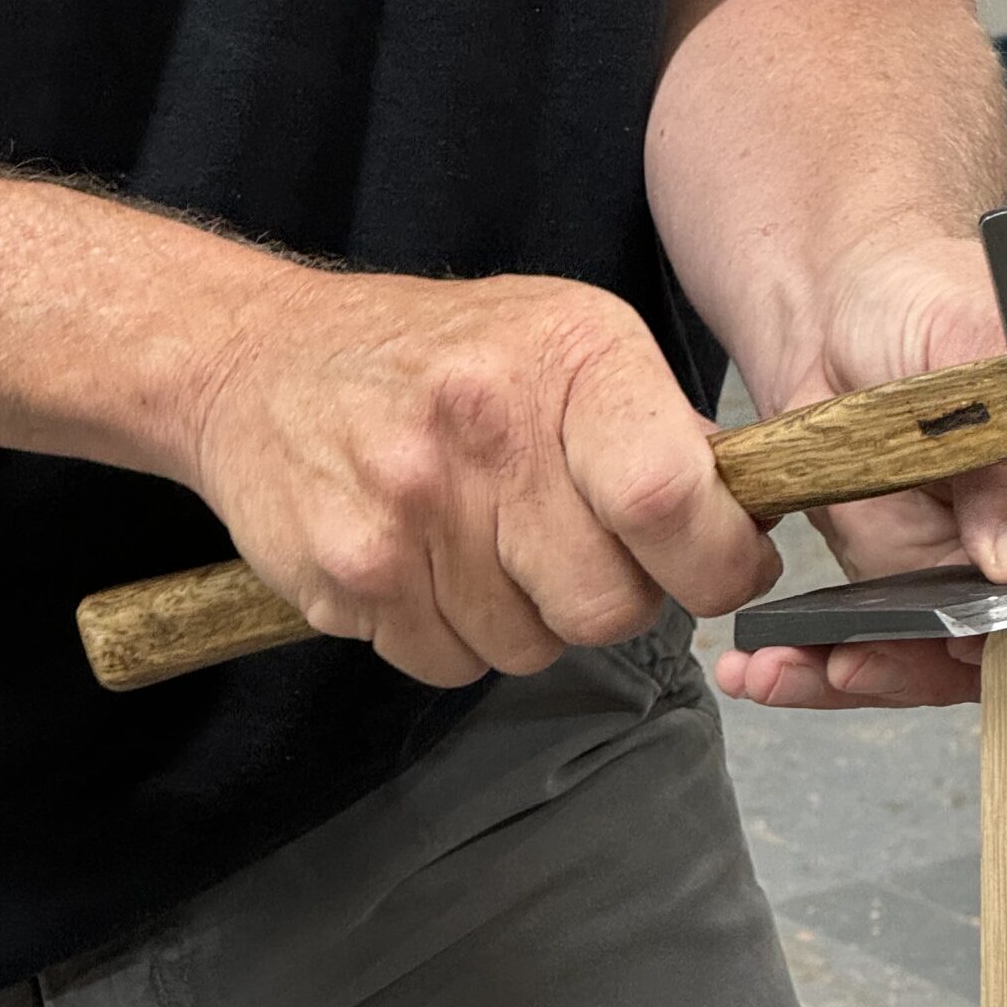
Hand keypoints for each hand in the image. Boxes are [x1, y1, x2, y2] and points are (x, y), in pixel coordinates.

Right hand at [191, 266, 779, 685]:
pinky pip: (449, 664)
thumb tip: (750, 521)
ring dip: (526, 621)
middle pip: (608, 605)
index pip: (668, 499)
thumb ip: (662, 431)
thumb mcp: (568, 342)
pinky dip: (451, 635)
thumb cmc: (441, 359)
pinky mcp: (349, 574)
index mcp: (569, 357)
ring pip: (533, 649)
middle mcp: (486, 426)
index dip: (716, 562)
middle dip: (610, 600)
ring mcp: (408, 505)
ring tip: (484, 542)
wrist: (256, 360)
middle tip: (570, 548)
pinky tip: (426, 563)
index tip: (720, 567)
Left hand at [714, 236, 1006, 709]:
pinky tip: (788, 668)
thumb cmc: (928, 296)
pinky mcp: (949, 607)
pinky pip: (909, 663)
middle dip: (989, 660)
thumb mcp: (976, 337)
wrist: (837, 314)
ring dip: (896, 674)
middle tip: (915, 652)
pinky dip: (843, 673)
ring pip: (985, 669)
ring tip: (829, 663)